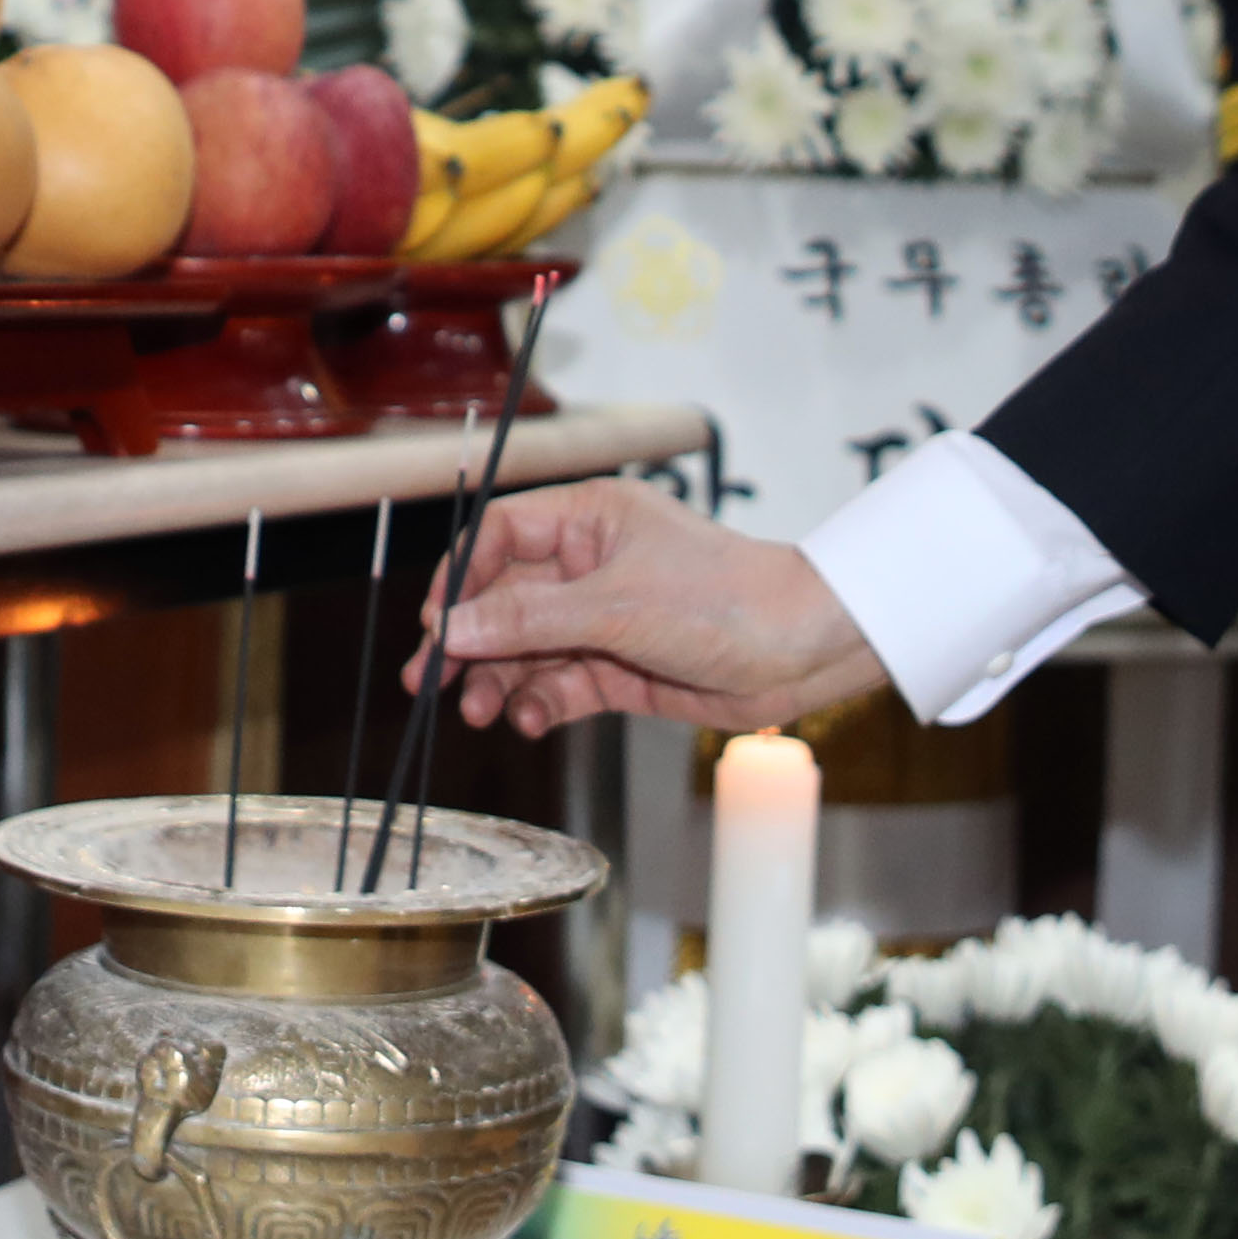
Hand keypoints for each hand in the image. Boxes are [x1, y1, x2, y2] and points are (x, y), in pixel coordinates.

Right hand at [400, 478, 892, 735]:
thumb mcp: (618, 607)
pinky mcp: (622, 667)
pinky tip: (531, 719)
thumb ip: (530, 619)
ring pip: (527, 649)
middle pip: (504, 600)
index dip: (460, 578)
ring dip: (498, 680)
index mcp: (590, 519)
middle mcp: (590, 565)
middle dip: (468, 642)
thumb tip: (451, 628)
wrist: (808, 650)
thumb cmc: (728, 600)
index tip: (435, 625)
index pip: (499, 536)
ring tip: (480, 712)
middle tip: (430, 684)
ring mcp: (605, 619)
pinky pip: (561, 684)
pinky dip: (539, 703)